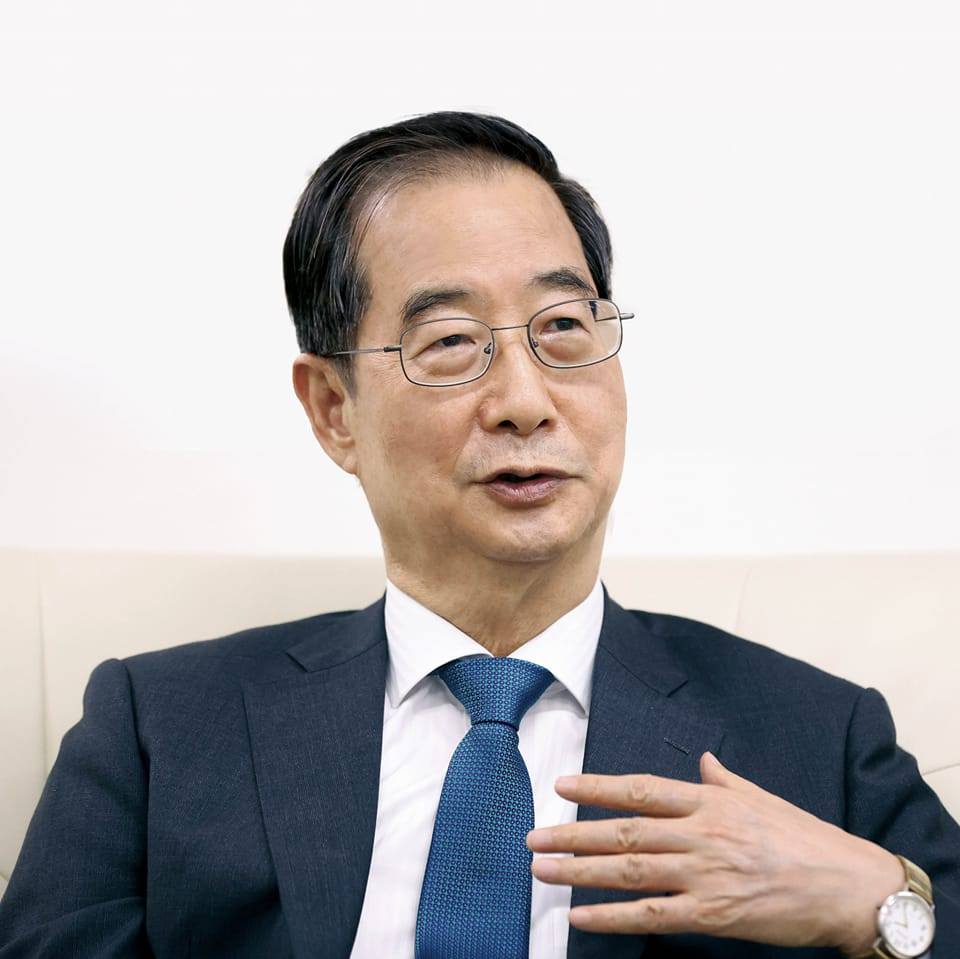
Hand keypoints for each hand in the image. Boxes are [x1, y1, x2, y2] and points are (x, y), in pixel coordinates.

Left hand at [526, 752, 905, 955]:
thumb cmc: (804, 838)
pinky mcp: (714, 915)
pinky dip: (613, 917)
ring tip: (543, 869)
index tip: (563, 784)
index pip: (641, 788)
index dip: (598, 786)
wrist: (848, 886)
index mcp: (710, 801)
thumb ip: (723, 780)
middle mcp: (701, 834)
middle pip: (625, 830)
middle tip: (535, 837)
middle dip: (574, 833)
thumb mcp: (761, 798)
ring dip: (581, 870)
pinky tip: (581, 915)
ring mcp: (706, 875)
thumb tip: (702, 760)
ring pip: (631, 870)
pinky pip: (653, 916)